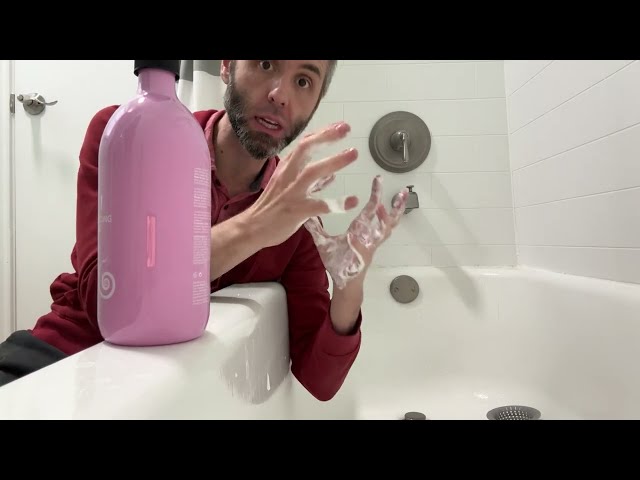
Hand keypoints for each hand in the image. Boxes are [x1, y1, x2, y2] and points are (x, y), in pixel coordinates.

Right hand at [243, 121, 359, 248]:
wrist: (253, 228)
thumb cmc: (271, 207)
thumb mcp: (287, 186)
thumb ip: (310, 181)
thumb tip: (331, 176)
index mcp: (286, 168)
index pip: (303, 144)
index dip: (322, 133)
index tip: (339, 126)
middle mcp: (288, 176)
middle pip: (305, 150)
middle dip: (326, 137)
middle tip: (346, 128)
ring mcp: (292, 193)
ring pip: (313, 172)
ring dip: (333, 161)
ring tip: (353, 153)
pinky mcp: (297, 211)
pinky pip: (320, 205)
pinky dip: (337, 203)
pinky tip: (353, 201)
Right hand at [304, 175, 407, 288]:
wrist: (347, 284)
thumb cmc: (337, 264)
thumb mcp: (323, 245)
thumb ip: (315, 228)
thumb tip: (304, 214)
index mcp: (360, 232)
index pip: (370, 209)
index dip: (375, 194)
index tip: (378, 180)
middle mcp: (371, 236)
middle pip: (388, 218)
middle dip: (395, 205)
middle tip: (402, 191)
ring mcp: (375, 242)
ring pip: (390, 225)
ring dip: (396, 212)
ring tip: (399, 200)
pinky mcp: (374, 246)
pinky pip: (385, 231)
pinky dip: (388, 221)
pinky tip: (385, 215)